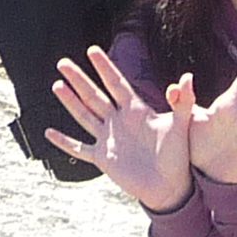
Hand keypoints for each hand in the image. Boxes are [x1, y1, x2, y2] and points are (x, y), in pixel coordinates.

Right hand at [42, 45, 198, 213]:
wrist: (169, 186)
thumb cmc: (178, 155)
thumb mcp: (181, 125)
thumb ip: (183, 102)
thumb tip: (187, 77)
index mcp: (136, 110)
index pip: (116, 83)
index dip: (104, 67)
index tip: (92, 50)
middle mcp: (118, 121)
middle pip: (94, 95)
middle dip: (78, 79)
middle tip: (62, 62)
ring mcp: (109, 139)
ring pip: (84, 115)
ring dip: (70, 101)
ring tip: (56, 85)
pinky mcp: (102, 158)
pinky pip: (79, 148)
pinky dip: (64, 142)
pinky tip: (49, 133)